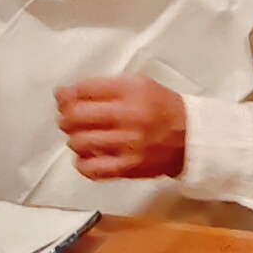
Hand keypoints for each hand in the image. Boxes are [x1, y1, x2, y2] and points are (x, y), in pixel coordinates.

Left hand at [55, 75, 188, 180]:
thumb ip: (102, 87)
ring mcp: (128, 144)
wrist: (189, 137)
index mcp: (132, 90)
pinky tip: (90, 155)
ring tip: (84, 136)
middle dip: (66, 117)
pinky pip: (90, 168)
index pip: (84, 89)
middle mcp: (130, 115)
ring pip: (79, 142)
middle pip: (76, 116)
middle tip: (70, 119)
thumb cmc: (161, 107)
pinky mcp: (128, 168)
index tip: (64, 98)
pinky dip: (83, 162)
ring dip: (75, 139)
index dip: (67, 94)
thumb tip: (63, 95)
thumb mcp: (138, 84)